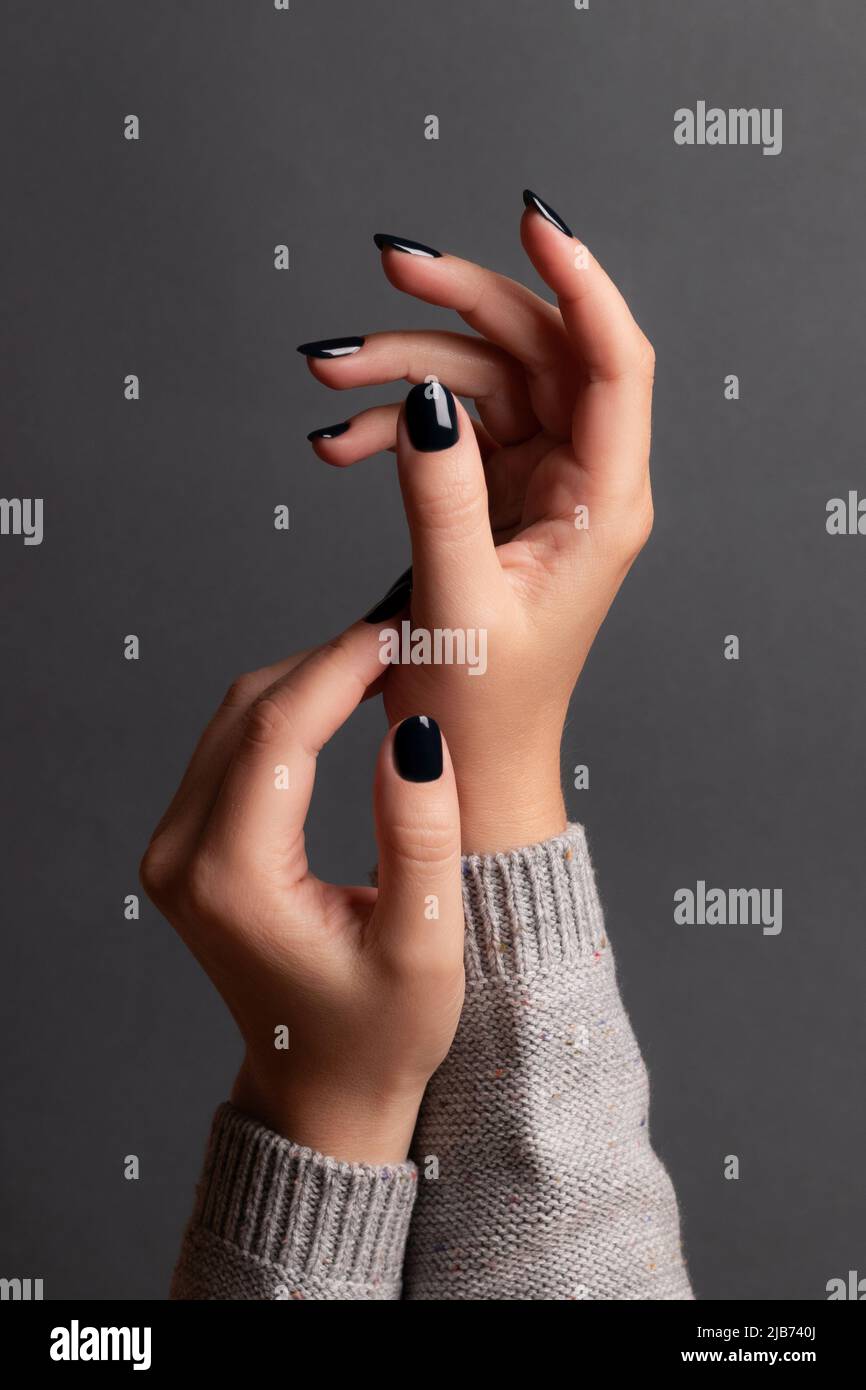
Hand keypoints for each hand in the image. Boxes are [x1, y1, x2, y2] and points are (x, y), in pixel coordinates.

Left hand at [140, 624, 464, 1163]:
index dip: (344, 666)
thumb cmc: (380, 1031)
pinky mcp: (184, 851)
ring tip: (385, 666)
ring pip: (233, 719)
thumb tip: (413, 731)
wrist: (320, 1087)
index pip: (279, 731)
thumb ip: (419, 834)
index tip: (405, 630)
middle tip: (406, 639)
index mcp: (232, 880)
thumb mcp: (424, 943)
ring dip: (307, 681)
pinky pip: (229, 749)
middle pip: (248, 711)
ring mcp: (172, 854)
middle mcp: (181, 859)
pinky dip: (287, 714)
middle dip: (328, 662)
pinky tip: (342, 705)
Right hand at [301, 192, 654, 853]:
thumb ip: (440, 496)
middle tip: (390, 270)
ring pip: (482, 382)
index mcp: (606, 506)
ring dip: (404, 371)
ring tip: (329, 376)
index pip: (614, 363)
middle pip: (537, 352)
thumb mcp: (456, 602)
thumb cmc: (483, 708)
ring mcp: (540, 484)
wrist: (468, 760)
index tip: (533, 222)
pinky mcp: (497, 494)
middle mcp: (584, 483)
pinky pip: (449, 428)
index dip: (582, 283)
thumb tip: (427, 400)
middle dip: (459, 307)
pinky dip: (394, 423)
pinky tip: (339, 440)